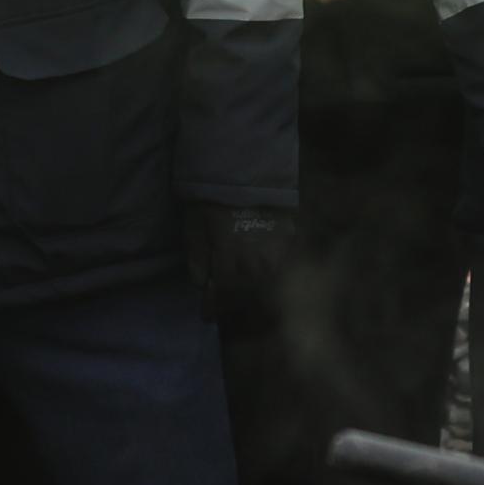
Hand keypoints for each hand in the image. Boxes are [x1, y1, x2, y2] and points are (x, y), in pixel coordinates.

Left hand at [191, 202, 289, 320]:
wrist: (244, 168)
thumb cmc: (211, 198)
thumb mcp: (193, 227)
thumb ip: (197, 259)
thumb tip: (201, 283)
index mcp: (229, 264)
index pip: (221, 297)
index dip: (213, 308)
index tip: (207, 316)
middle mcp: (255, 265)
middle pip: (246, 295)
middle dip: (234, 304)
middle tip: (227, 309)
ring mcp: (276, 253)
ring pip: (266, 283)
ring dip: (254, 291)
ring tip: (246, 294)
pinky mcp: (289, 239)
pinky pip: (280, 264)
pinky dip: (271, 271)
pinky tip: (265, 271)